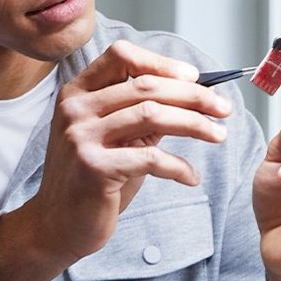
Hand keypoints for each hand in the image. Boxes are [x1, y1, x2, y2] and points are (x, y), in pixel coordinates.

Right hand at [7, 42, 230, 271]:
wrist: (57, 225)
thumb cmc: (93, 178)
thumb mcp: (114, 137)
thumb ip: (142, 113)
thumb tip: (196, 94)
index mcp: (77, 93)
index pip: (122, 56)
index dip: (162, 62)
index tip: (195, 77)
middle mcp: (75, 109)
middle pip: (146, 86)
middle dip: (194, 95)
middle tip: (223, 109)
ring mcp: (81, 137)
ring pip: (152, 115)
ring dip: (195, 124)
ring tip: (219, 135)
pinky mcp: (94, 168)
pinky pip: (151, 159)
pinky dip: (179, 167)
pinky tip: (191, 177)